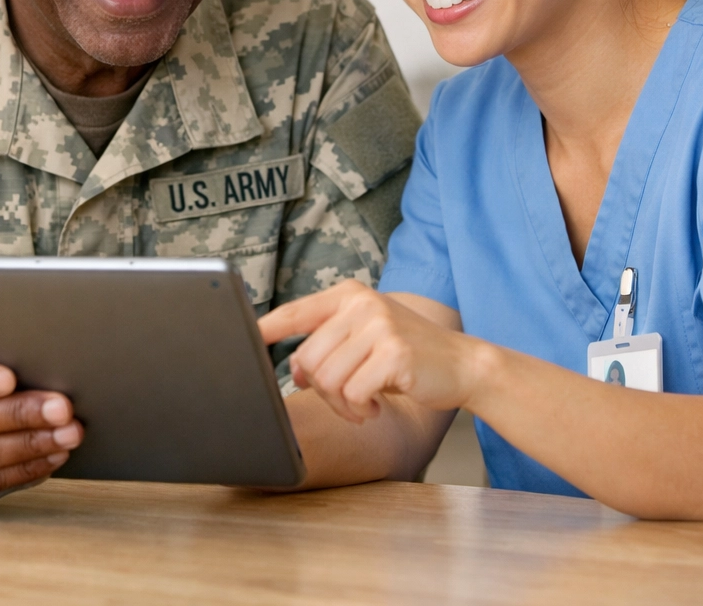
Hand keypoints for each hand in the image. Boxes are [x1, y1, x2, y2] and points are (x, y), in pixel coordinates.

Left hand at [258, 280, 474, 422]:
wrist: (462, 363)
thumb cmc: (407, 353)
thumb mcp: (366, 336)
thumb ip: (329, 344)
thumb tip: (294, 371)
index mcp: (348, 294)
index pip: (295, 312)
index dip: (265, 329)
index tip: (241, 341)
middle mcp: (361, 303)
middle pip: (309, 358)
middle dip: (321, 389)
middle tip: (345, 399)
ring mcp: (379, 326)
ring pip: (328, 378)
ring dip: (341, 403)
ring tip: (362, 402)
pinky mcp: (395, 354)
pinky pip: (353, 393)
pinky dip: (359, 409)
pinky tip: (376, 405)